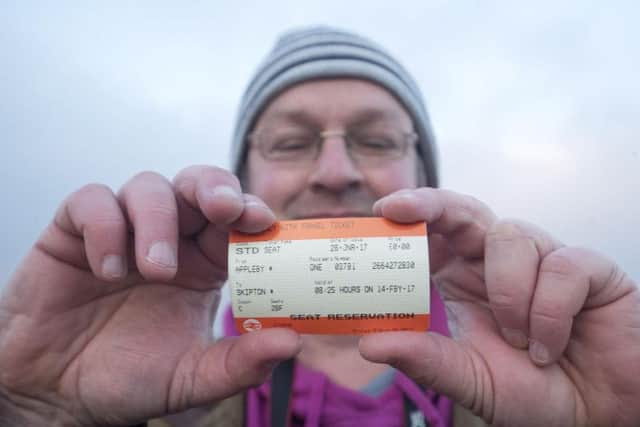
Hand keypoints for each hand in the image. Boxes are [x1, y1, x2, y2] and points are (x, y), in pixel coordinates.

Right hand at [0, 166, 300, 425]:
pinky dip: (105, 227)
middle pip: (198, 185)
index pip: (235, 220)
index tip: (262, 220)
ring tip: (154, 270)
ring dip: (158, 221)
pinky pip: (92, 201)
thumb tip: (291, 342)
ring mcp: (123, 230)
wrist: (58, 394)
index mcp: (204, 264)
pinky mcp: (74, 232)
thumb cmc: (130, 378)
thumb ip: (240, 363)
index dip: (251, 211)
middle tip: (223, 209)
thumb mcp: (192, 378)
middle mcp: (169, 239)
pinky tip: (108, 270)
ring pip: (149, 186)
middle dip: (214, 188)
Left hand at [360, 188, 639, 426]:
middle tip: (403, 210)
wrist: (595, 416)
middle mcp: (498, 263)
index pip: (434, 233)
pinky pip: (562, 266)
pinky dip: (549, 312)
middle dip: (434, 205)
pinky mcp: (590, 269)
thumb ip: (425, 360)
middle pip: (466, 211)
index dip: (410, 215)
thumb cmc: (530, 391)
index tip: (381, 211)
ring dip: (508, 293)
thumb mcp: (468, 378)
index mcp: (463, 279)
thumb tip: (368, 344)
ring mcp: (544, 261)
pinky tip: (549, 346)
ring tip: (519, 342)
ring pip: (511, 235)